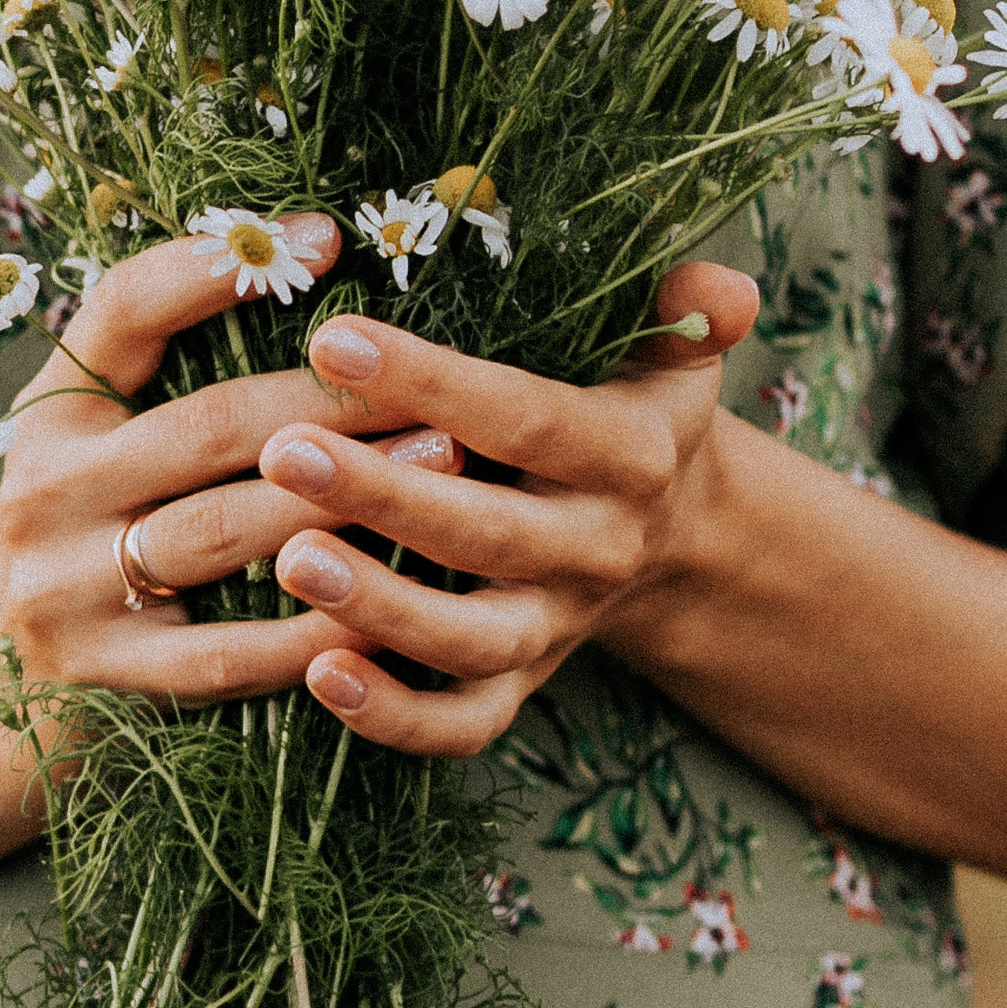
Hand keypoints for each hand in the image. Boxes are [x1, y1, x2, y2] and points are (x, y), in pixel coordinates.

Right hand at [0, 218, 461, 726]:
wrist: (0, 700)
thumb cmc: (94, 539)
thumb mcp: (100, 447)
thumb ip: (173, 378)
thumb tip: (305, 269)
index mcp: (52, 413)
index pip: (125, 308)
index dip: (218, 266)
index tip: (326, 237)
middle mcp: (45, 490)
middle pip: (207, 424)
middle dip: (333, 399)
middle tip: (435, 382)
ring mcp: (67, 589)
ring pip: (223, 529)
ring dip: (345, 498)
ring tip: (443, 465)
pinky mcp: (106, 679)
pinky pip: (229, 652)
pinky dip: (313, 626)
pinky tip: (391, 605)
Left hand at [236, 260, 762, 755]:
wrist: (673, 531)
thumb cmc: (636, 408)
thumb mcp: (673, 354)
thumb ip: (685, 310)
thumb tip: (724, 284)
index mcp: (632, 458)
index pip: (528, 419)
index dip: (433, 383)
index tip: (334, 341)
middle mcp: (598, 550)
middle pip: (489, 534)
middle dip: (381, 495)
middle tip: (283, 452)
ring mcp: (558, 627)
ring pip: (471, 641)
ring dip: (379, 609)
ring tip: (288, 561)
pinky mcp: (523, 684)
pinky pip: (463, 723)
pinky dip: (395, 717)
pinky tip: (320, 674)